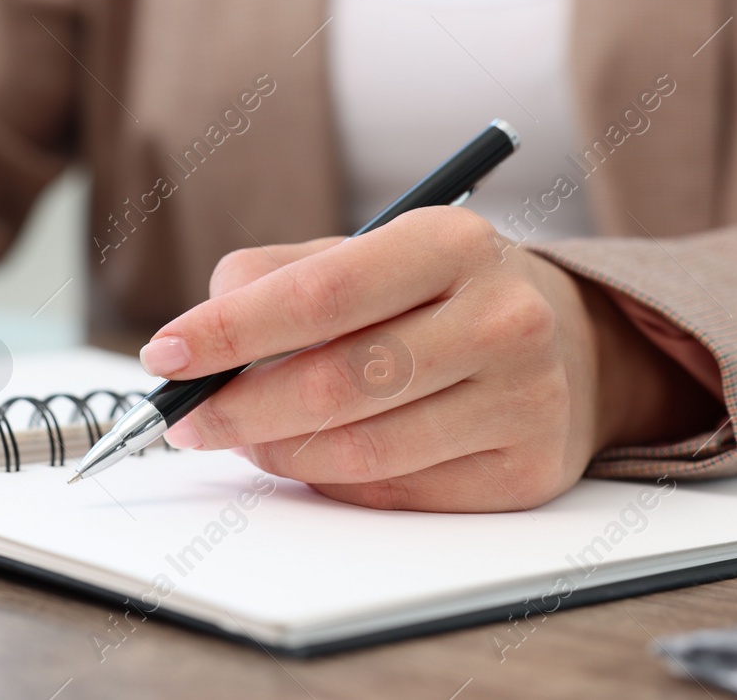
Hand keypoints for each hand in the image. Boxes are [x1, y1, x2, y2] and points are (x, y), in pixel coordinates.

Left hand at [140, 207, 719, 511]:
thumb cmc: (439, 295)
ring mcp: (523, 400)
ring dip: (277, 452)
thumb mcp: (368, 252)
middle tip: (185, 419)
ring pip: (359, 451)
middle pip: (335, 383)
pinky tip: (315, 456)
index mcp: (452, 242)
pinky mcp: (524, 471)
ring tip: (244, 437)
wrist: (572, 346)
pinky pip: (394, 493)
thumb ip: (275, 278)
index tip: (164, 356)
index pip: (319, 293)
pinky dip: (333, 481)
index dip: (229, 332)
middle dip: (238, 409)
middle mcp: (501, 317)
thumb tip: (197, 334)